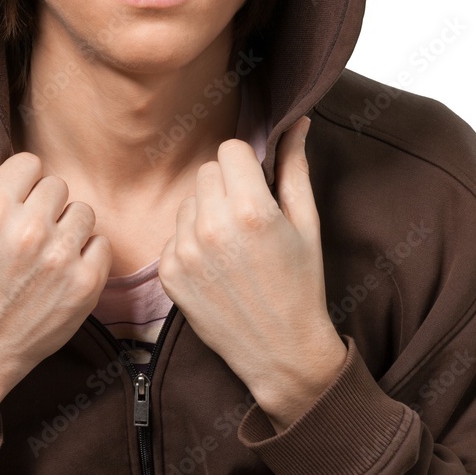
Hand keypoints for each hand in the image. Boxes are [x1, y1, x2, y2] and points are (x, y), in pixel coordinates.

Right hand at [0, 124, 111, 450]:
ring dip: (70, 229)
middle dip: (46, 206)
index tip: (18, 205)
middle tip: (30, 236)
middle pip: (58, 185)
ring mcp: (59, 259)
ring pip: (84, 212)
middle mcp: (27, 231)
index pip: (30, 163)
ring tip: (48, 254)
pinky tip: (64, 272)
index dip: (24, 183)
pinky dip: (88, 256)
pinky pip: (102, 243)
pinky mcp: (85, 284)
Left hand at [158, 116, 345, 431]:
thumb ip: (295, 167)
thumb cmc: (301, 285)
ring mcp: (185, 251)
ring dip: (207, 213)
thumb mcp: (307, 223)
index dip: (247, 165)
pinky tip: (216, 267)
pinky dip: (191, 243)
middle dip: (227, 186)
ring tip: (233, 246)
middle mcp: (212, 227)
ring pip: (188, 201)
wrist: (281, 352)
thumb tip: (298, 121)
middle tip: (248, 217)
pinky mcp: (168, 273)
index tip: (258, 185)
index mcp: (251, 210)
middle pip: (207, 172)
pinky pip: (174, 234)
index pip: (230, 149)